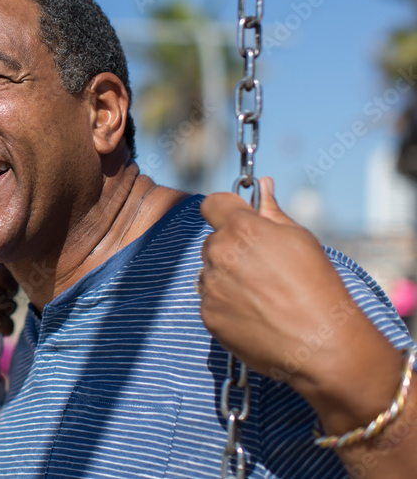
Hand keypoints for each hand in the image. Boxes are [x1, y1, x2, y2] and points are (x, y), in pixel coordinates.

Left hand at [199, 177, 365, 381]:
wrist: (320, 343)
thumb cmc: (317, 286)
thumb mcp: (301, 239)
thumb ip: (272, 211)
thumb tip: (262, 185)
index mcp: (240, 228)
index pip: (213, 204)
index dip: (226, 210)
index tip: (239, 221)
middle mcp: (219, 253)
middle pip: (213, 241)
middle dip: (232, 249)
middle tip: (264, 269)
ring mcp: (210, 285)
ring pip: (210, 272)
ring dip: (227, 278)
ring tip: (263, 295)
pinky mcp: (208, 314)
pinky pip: (211, 300)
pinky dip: (227, 305)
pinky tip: (256, 314)